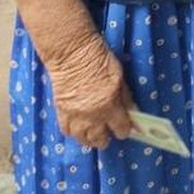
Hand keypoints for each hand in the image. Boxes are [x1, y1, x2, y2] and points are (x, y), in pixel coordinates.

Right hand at [45, 33, 134, 149]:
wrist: (72, 54)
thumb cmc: (99, 60)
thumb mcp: (119, 76)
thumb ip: (125, 97)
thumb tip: (132, 111)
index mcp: (109, 105)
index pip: (120, 128)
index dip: (124, 129)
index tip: (125, 127)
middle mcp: (92, 115)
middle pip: (100, 139)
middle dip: (106, 138)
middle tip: (108, 134)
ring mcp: (75, 116)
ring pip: (83, 139)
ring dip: (90, 139)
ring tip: (94, 136)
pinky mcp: (61, 112)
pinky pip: (68, 132)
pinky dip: (74, 133)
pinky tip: (79, 130)